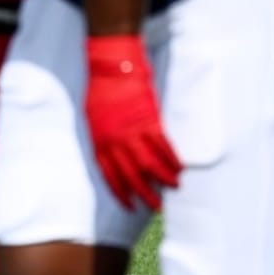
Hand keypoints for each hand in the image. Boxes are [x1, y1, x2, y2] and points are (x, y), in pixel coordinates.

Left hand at [85, 35, 181, 210]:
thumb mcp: (93, 117)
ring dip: (164, 179)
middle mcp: (115, 141)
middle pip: (131, 175)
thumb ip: (103, 137)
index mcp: (99, 140)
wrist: (112, 68)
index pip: (109, 174)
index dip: (120, 191)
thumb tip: (112, 154)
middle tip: (155, 206)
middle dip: (144, 193)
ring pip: (151, 164)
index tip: (129, 205)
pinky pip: (163, 147)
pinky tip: (179, 168)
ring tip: (174, 187)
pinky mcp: (150, 121)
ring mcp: (133, 132)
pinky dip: (172, 159)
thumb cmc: (101, 90)